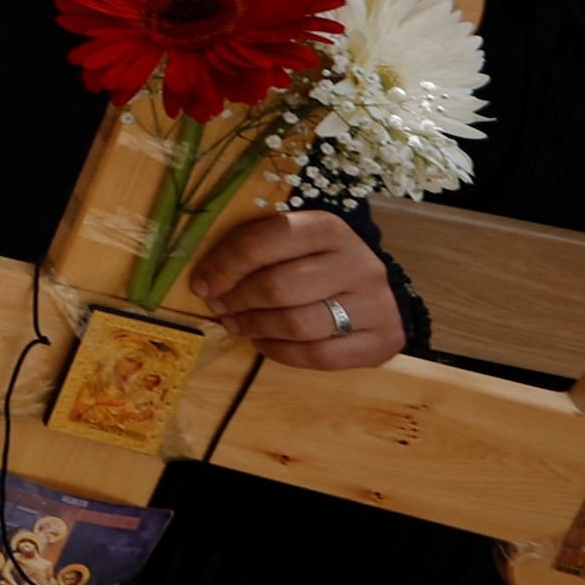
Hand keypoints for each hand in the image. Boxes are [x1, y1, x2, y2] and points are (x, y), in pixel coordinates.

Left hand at [190, 206, 403, 368]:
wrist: (382, 292)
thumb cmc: (321, 264)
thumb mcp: (293, 244)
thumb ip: (254, 252)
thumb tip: (205, 283)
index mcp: (327, 228)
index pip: (261, 244)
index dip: (223, 268)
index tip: (201, 286)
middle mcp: (357, 262)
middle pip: (278, 287)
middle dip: (238, 301)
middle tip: (219, 309)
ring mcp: (375, 303)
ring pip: (298, 324)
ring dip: (256, 328)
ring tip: (237, 325)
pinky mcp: (382, 339)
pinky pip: (319, 356)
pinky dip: (281, 353)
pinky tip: (264, 343)